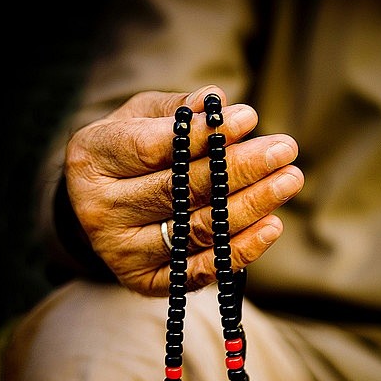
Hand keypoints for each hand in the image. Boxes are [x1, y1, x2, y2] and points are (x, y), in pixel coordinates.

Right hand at [64, 84, 302, 295]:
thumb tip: (216, 100)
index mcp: (91, 160)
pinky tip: (272, 225)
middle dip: (239, 168)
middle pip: (179, 191)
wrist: (102, 206)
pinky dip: (240, 250)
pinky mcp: (145, 281)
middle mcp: (100, 210)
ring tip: (289, 180)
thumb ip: (176, 111)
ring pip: (196, 230)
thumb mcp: (140, 118)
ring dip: (250, 206)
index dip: (204, 135)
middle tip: (284, 149)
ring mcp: (121, 252)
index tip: (250, 118)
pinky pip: (200, 270)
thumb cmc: (127, 152)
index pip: (152, 148)